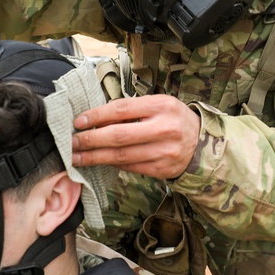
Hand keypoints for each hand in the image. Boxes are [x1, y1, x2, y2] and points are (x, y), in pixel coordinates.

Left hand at [71, 95, 200, 179]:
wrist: (202, 143)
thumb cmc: (173, 119)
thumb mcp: (158, 105)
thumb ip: (131, 110)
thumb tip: (95, 119)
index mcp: (162, 106)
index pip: (122, 109)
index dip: (97, 116)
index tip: (78, 121)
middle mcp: (164, 128)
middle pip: (119, 136)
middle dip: (91, 140)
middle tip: (72, 142)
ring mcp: (164, 151)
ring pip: (122, 156)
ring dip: (95, 157)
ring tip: (77, 157)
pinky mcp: (162, 169)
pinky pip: (130, 167)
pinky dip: (112, 164)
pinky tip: (98, 162)